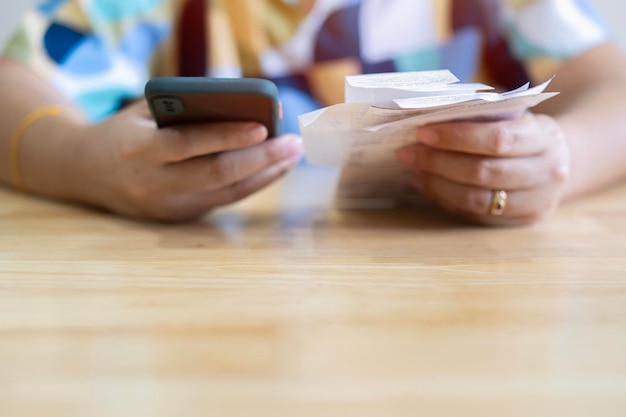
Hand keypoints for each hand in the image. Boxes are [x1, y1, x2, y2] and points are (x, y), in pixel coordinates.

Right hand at [72, 101, 302, 220]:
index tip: (264, 126)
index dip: (227, 136)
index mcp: (140, 150)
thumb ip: (186, 109)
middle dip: (261, 159)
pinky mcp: (179, 217)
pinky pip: (223, 200)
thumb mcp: (145, 111)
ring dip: (266, 175)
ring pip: (226, 193)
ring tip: (293, 155)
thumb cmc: (126, 131)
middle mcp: (154, 183)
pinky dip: (251, 184)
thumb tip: (245, 107)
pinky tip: (273, 169)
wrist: (88, 173)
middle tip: (294, 143)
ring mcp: (168, 206)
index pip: (189, 144)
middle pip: (217, 175)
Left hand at [395, 113, 569, 225]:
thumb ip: (481, 117)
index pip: (497, 139)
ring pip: (477, 199)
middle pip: (482, 172)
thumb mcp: (514, 116)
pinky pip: (476, 215)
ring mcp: (538, 202)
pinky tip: (427, 185)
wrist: (559, 161)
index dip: (456, 137)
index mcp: (545, 137)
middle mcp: (547, 172)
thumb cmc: (522, 132)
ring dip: (437, 185)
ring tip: (414, 170)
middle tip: (407, 153)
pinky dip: (446, 200)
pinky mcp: (522, 222)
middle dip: (438, 162)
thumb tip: (428, 121)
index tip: (422, 133)